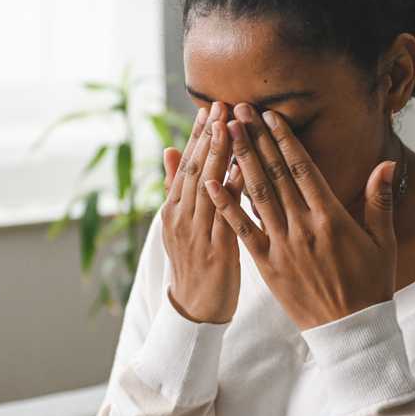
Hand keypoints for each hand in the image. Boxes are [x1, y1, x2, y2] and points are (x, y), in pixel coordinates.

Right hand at [160, 103, 243, 323]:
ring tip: (230, 126)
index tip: (210, 107)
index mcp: (173, 210)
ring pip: (209, 187)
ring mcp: (197, 234)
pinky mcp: (216, 251)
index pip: (187, 165)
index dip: (198, 135)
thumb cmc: (195, 263)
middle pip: (196, 170)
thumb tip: (169, 149)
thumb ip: (177, 188)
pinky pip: (226, 215)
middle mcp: (182, 218)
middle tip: (221, 105)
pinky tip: (244, 170)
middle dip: (209, 136)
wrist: (195, 310)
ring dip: (220, 155)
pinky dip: (233, 191)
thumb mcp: (180, 224)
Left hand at [201, 103, 398, 330]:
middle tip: (238, 110)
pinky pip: (242, 230)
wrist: (351, 331)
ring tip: (225, 133)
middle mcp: (303, 227)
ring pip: (256, 195)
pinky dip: (226, 205)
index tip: (269, 115)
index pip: (302, 168)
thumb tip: (386, 164)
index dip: (284, 139)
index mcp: (331, 218)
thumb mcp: (384, 241)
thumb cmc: (371, 284)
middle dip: (255, 139)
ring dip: (239, 161)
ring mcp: (282, 246)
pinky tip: (210, 183)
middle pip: (274, 174)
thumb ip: (380, 200)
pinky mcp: (267, 265)